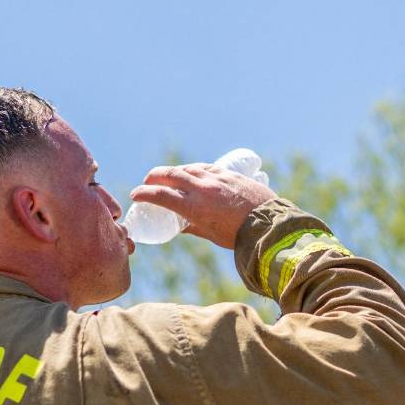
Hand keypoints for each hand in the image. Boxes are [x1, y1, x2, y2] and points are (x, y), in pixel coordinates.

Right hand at [130, 163, 275, 248]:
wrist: (269, 225)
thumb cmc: (239, 236)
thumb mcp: (211, 235)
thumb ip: (193, 228)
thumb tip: (180, 227)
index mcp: (193, 207)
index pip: (160, 195)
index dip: (144, 194)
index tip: (135, 195)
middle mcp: (201, 189)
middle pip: (170, 175)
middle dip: (155, 177)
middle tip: (148, 182)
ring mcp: (215, 179)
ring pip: (188, 168)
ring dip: (174, 171)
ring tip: (168, 176)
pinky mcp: (228, 174)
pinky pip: (205, 167)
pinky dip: (193, 169)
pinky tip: (192, 172)